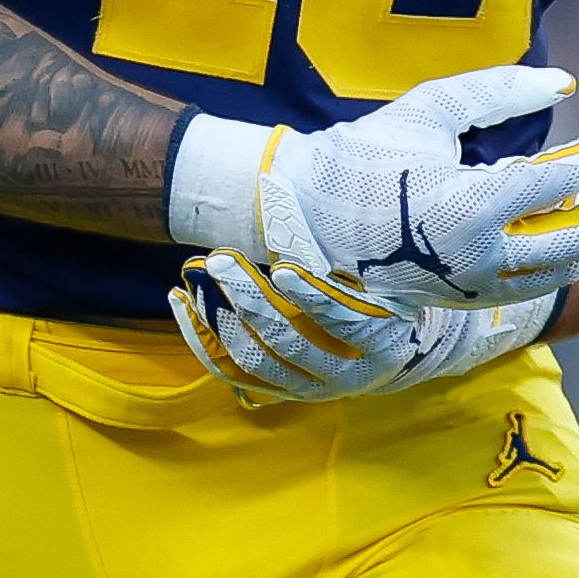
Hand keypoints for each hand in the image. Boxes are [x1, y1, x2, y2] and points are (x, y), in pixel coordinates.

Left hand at [167, 253, 554, 406]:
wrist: (395, 344)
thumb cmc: (391, 289)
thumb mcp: (396, 267)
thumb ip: (379, 239)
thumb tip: (371, 188)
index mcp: (384, 341)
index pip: (342, 324)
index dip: (312, 298)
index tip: (283, 266)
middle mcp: (349, 374)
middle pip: (287, 344)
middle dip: (250, 300)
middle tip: (223, 259)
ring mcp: (311, 386)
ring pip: (255, 359)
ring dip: (222, 317)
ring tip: (205, 275)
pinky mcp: (280, 389)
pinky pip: (230, 371)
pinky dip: (201, 340)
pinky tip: (183, 304)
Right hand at [168, 66, 578, 311]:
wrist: (309, 222)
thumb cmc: (366, 155)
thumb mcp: (429, 108)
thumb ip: (499, 91)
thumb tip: (567, 83)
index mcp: (466, 207)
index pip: (560, 183)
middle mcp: (478, 258)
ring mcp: (475, 286)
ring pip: (565, 270)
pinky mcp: (469, 300)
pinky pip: (538, 282)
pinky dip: (566, 253)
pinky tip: (573, 219)